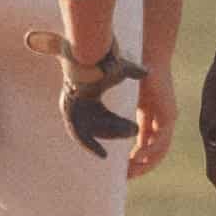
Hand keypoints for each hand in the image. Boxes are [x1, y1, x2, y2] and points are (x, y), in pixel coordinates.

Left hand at [25, 30, 147, 158]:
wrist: (86, 61)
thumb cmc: (101, 63)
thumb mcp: (121, 69)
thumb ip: (133, 71)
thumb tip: (147, 71)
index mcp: (91, 96)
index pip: (105, 116)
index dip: (117, 126)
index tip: (133, 130)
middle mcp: (81, 106)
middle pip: (101, 125)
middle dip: (118, 130)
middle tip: (136, 130)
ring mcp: (73, 110)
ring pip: (94, 131)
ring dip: (112, 135)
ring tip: (130, 132)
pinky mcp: (68, 114)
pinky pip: (79, 136)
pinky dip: (90, 146)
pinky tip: (103, 155)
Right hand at [128, 66, 177, 178]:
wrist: (150, 57)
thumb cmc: (138, 75)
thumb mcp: (126, 101)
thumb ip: (118, 115)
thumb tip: (101, 126)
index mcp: (152, 118)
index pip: (146, 145)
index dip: (135, 160)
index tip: (122, 170)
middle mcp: (163, 121)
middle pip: (155, 153)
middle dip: (140, 167)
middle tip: (125, 177)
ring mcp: (168, 118)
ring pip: (160, 149)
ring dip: (145, 162)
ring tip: (129, 170)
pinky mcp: (169, 113)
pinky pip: (161, 138)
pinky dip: (148, 150)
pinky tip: (136, 156)